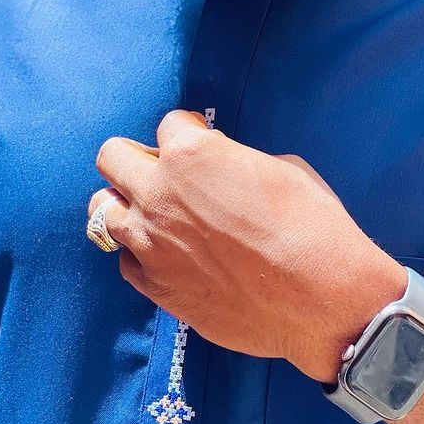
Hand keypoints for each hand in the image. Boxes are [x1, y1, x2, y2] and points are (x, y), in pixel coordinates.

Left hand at [88, 110, 405, 381]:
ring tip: (156, 214)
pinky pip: (126, 261)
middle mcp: (158, 194)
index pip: (168, 125)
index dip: (190, 131)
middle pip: (111, 157)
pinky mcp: (156, 288)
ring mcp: (150, 244)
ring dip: (127, 205)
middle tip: (165, 171)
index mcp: (191, 154)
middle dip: (137, 158)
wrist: (320, 298)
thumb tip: (227, 171)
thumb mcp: (281, 168)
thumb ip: (236, 162)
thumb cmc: (312, 225)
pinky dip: (141, 253)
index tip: (203, 143)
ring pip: (103, 211)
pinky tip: (168, 254)